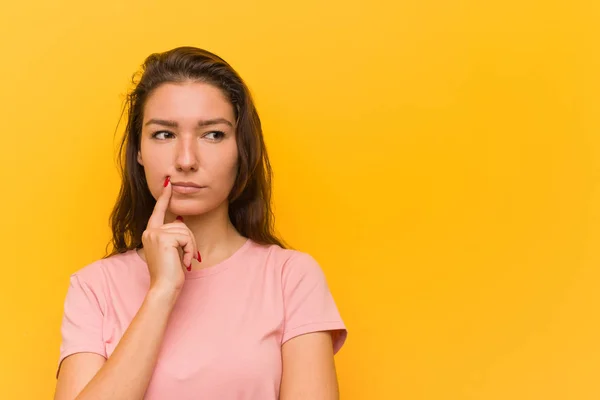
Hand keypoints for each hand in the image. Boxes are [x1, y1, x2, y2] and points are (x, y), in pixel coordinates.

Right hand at [141, 176, 198, 293]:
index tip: (168, 184)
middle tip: (187, 257)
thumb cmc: (169, 273)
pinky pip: (186, 237)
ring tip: (184, 261)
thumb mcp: (170, 251)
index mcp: (150, 233)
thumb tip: (179, 220)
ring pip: (185, 230)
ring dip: (190, 247)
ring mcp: (155, 234)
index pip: (158, 211)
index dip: (164, 197)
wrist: (163, 288)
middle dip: (189, 241)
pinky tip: (184, 262)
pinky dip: (190, 250)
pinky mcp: (163, 238)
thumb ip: (172, 236)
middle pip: (180, 224)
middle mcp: (150, 231)